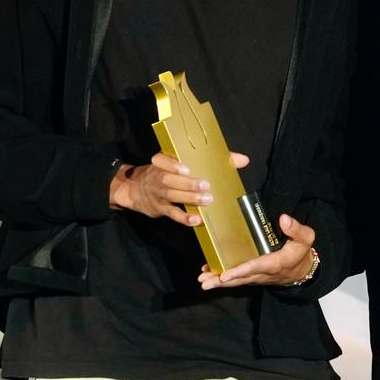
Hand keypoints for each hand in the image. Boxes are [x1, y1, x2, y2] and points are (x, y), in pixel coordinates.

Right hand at [110, 152, 248, 226]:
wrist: (136, 191)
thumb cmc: (169, 173)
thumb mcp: (180, 162)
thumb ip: (212, 160)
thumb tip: (243, 159)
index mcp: (162, 162)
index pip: (162, 160)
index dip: (172, 164)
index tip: (186, 167)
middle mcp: (158, 177)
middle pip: (169, 179)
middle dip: (187, 183)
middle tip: (205, 185)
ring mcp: (158, 194)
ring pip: (172, 196)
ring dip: (189, 198)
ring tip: (206, 200)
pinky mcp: (161, 209)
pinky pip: (172, 213)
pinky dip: (183, 217)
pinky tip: (196, 220)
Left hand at [197, 214, 315, 288]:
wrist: (303, 270)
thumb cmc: (301, 252)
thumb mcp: (305, 238)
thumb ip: (296, 229)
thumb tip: (283, 218)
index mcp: (274, 263)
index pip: (254, 267)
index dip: (239, 271)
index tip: (224, 275)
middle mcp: (263, 273)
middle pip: (240, 278)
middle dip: (222, 281)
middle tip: (204, 282)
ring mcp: (257, 276)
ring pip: (236, 280)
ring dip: (218, 282)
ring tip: (203, 281)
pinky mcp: (253, 276)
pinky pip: (237, 278)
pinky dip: (223, 278)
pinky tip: (209, 274)